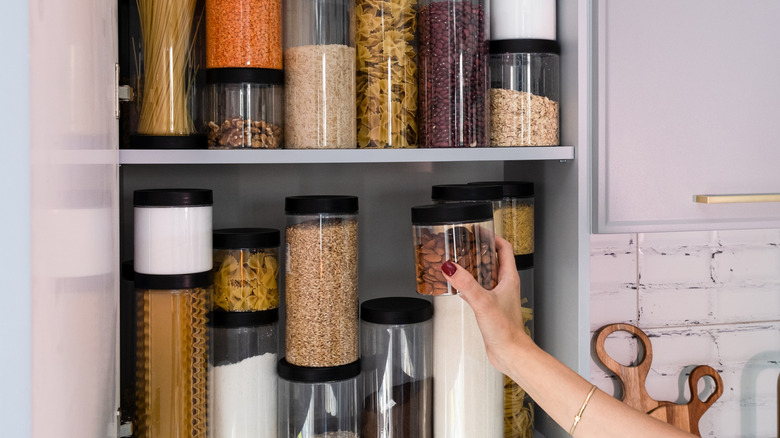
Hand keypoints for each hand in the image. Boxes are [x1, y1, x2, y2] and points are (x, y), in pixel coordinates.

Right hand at [441, 235, 532, 374]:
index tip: (478, 231)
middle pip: (494, 259)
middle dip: (480, 250)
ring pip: (486, 275)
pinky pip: (480, 290)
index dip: (492, 237)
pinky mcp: (491, 308)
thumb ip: (466, 284)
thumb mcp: (483, 302)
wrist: (510, 353)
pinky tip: (460, 288)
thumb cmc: (506, 330)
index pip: (504, 248)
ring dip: (474, 267)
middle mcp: (505, 285)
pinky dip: (470, 284)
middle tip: (465, 244)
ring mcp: (499, 296)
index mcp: (508, 278)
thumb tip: (450, 268)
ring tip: (460, 262)